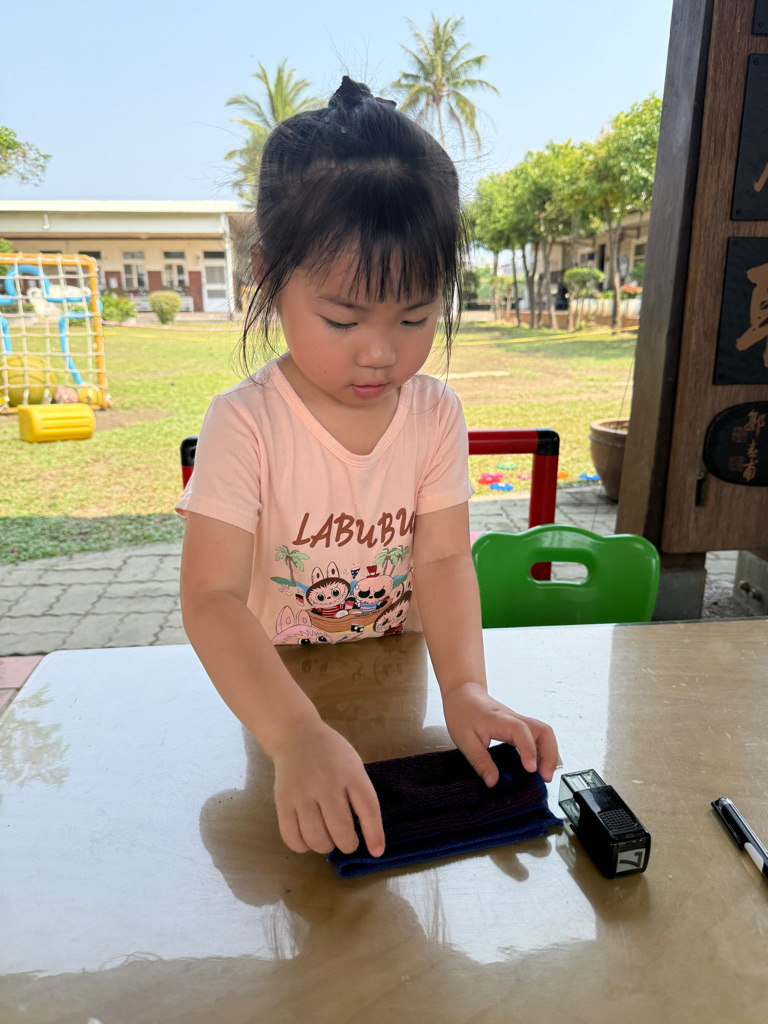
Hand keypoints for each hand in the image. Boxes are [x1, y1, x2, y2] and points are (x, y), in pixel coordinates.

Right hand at [270, 719, 385, 857]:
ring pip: (316, 838)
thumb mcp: (353, 765)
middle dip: (348, 844)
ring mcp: (302, 793)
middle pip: (341, 829)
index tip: (376, 851)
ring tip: (328, 838)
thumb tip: (367, 834)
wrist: (296, 736)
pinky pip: (292, 836)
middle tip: (347, 841)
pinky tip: (308, 839)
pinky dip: (302, 846)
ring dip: (326, 846)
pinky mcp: (282, 802)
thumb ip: (359, 794)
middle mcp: (326, 783)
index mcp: (350, 772)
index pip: (368, 809)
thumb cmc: (331, 753)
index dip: (374, 834)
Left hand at [442, 681, 558, 785]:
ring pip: (544, 734)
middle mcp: (515, 719)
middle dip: (549, 755)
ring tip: (544, 775)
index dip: (529, 750)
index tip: (531, 769)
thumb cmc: (462, 713)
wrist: (463, 694)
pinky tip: (537, 767)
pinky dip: (542, 752)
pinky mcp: (519, 727)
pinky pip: (537, 738)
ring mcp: (519, 722)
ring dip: (549, 754)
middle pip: (543, 731)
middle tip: (545, 777)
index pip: (522, 731)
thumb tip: (493, 782)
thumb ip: (480, 761)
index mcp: (500, 720)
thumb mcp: (464, 740)